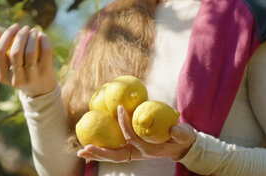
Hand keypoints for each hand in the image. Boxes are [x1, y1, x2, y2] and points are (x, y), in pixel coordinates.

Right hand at [0, 23, 56, 96]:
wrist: (40, 90)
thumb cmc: (20, 71)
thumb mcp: (8, 64)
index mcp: (3, 77)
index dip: (6, 36)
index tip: (14, 26)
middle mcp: (17, 79)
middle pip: (15, 52)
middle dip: (20, 36)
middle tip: (25, 27)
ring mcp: (32, 77)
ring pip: (30, 52)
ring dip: (31, 37)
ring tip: (33, 30)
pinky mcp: (46, 73)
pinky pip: (46, 52)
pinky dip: (43, 40)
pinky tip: (41, 35)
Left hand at [77, 105, 195, 162]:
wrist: (181, 145)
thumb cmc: (182, 138)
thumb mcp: (185, 135)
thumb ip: (181, 133)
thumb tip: (174, 129)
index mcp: (148, 150)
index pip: (132, 138)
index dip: (125, 125)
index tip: (119, 109)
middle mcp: (137, 153)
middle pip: (115, 156)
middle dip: (100, 153)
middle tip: (84, 148)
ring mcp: (132, 152)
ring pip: (111, 155)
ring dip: (96, 154)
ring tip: (80, 152)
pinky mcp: (130, 149)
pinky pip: (113, 148)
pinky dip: (101, 148)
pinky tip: (89, 143)